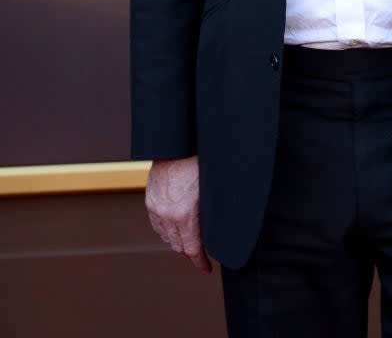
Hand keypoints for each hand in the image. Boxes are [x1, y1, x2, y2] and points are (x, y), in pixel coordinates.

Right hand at [145, 155, 211, 272]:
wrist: (177, 143)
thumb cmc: (198, 161)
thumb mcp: (212, 189)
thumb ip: (212, 212)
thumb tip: (220, 227)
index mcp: (185, 213)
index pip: (192, 249)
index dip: (200, 262)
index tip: (207, 268)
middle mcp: (167, 214)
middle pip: (178, 246)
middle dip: (190, 252)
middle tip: (201, 254)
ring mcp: (156, 207)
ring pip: (166, 237)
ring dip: (178, 241)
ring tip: (190, 239)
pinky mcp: (150, 200)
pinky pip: (157, 224)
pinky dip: (166, 229)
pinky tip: (175, 226)